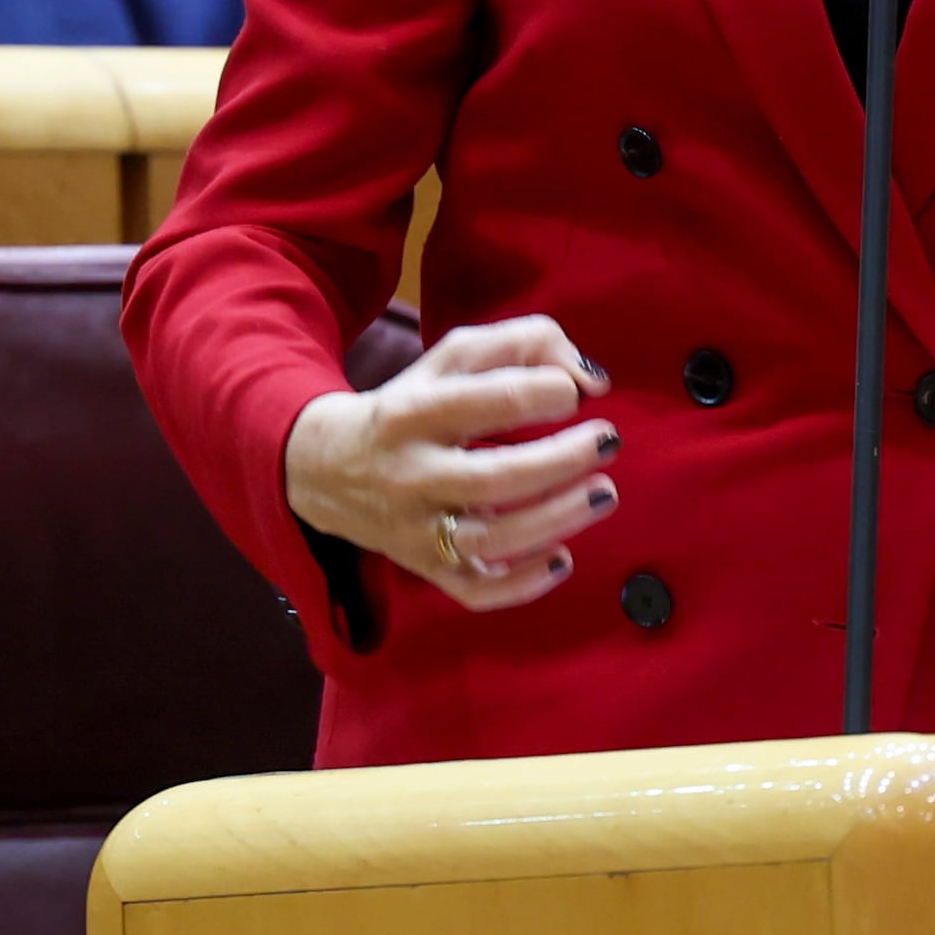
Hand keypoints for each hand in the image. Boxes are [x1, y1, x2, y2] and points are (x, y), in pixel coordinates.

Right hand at [280, 317, 618, 614]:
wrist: (327, 467)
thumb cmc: (411, 405)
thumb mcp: (453, 358)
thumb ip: (524, 345)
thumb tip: (590, 378)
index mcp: (412, 412)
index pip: (488, 400)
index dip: (546, 391)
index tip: (574, 393)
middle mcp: (411, 475)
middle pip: (495, 477)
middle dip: (563, 460)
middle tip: (608, 440)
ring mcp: (416, 530)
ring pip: (491, 537)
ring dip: (557, 519)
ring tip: (604, 492)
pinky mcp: (423, 568)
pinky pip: (473, 590)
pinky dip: (521, 584)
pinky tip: (562, 559)